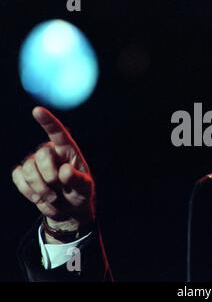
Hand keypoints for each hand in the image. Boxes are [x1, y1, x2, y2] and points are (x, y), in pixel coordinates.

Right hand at [12, 106, 94, 243]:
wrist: (68, 209)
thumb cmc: (80, 193)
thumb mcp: (85, 188)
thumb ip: (78, 180)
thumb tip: (64, 171)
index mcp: (68, 150)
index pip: (58, 132)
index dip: (48, 122)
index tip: (37, 110)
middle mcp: (50, 152)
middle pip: (41, 154)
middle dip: (49, 175)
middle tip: (59, 189)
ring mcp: (34, 162)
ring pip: (27, 167)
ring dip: (40, 187)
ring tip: (53, 197)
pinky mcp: (23, 174)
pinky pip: (17, 177)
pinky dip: (28, 191)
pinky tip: (40, 198)